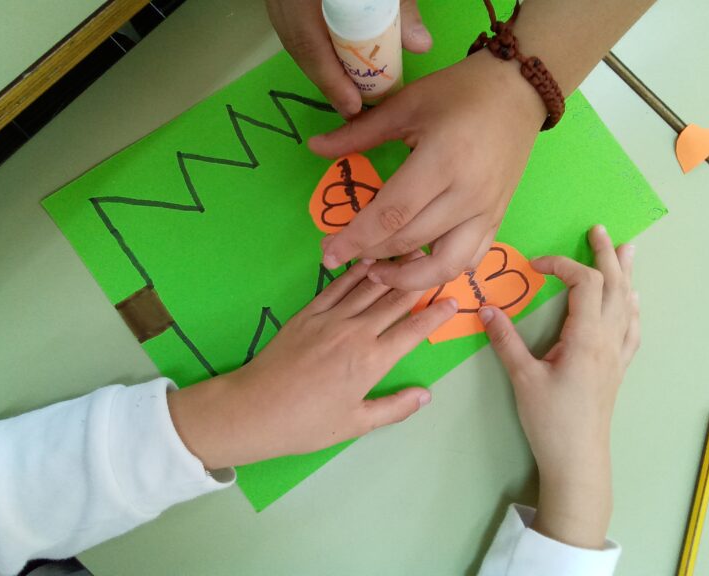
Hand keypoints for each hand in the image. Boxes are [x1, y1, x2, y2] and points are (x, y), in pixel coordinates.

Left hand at [167, 255, 456, 468]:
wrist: (256, 409)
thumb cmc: (308, 424)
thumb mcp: (356, 424)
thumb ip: (394, 407)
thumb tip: (426, 394)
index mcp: (372, 361)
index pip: (413, 331)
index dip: (436, 315)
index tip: (453, 301)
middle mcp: (356, 332)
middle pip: (395, 300)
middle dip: (419, 281)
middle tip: (437, 263)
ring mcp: (330, 319)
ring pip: (369, 287)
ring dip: (391, 270)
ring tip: (410, 253)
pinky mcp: (308, 313)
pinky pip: (337, 286)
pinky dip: (355, 273)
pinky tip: (368, 262)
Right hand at [265, 0, 431, 117]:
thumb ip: (401, 8)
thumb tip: (421, 47)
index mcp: (306, 0)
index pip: (313, 44)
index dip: (331, 81)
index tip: (353, 107)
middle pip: (302, 48)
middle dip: (327, 81)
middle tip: (353, 106)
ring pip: (294, 39)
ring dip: (320, 66)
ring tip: (346, 88)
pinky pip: (292, 26)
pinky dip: (313, 46)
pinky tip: (332, 55)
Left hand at [311, 51, 545, 290]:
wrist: (519, 90)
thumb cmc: (460, 91)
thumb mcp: (406, 104)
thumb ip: (359, 133)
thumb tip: (315, 148)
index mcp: (441, 161)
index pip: (391, 214)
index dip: (356, 238)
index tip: (328, 253)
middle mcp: (467, 194)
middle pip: (411, 241)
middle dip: (370, 255)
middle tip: (340, 256)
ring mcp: (487, 211)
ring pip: (445, 266)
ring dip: (407, 278)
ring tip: (378, 272)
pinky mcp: (498, 219)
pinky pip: (469, 260)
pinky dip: (440, 271)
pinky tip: (415, 264)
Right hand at [478, 225, 638, 547]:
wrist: (578, 460)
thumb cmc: (550, 420)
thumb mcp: (523, 378)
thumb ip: (505, 340)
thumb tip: (485, 308)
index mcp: (586, 338)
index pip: (583, 284)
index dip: (562, 265)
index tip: (536, 264)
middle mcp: (608, 340)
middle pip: (615, 286)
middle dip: (606, 255)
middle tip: (599, 230)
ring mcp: (617, 355)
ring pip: (627, 305)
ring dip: (625, 275)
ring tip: (626, 250)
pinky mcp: (617, 368)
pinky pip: (632, 329)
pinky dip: (631, 307)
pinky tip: (632, 301)